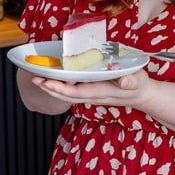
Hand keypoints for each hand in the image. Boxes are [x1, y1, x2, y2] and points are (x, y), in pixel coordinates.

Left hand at [30, 68, 154, 107]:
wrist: (140, 94)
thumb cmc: (138, 84)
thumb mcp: (138, 80)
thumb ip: (131, 80)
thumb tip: (125, 81)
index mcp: (101, 91)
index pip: (76, 92)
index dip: (60, 88)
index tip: (47, 82)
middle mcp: (93, 95)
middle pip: (66, 96)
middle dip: (49, 89)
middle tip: (34, 79)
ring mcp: (90, 95)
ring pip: (67, 95)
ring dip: (51, 89)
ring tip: (38, 79)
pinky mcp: (90, 91)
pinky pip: (71, 91)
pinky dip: (59, 87)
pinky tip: (52, 79)